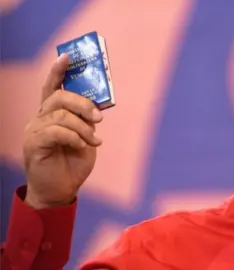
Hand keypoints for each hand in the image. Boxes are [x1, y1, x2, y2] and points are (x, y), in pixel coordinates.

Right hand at [23, 53, 103, 207]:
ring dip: (82, 127)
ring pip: (60, 114)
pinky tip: (81, 145)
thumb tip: (97, 105)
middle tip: (98, 117)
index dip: (58, 71)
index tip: (67, 57)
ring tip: (93, 140)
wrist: (60, 190)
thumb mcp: (85, 137)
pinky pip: (56, 131)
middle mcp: (40, 118)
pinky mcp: (34, 144)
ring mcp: (34, 130)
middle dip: (83, 104)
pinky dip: (74, 136)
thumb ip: (86, 120)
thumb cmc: (72, 162)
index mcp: (51, 114)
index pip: (52, 87)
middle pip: (59, 97)